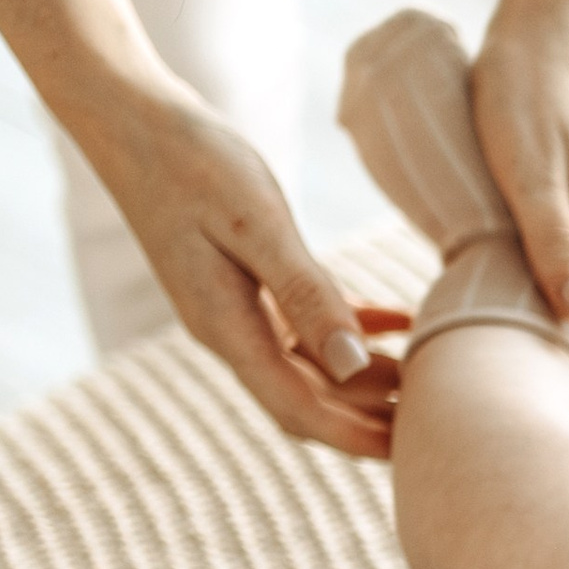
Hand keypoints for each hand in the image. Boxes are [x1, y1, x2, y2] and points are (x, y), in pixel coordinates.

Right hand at [86, 84, 401, 459]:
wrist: (131, 117)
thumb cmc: (193, 160)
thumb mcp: (257, 224)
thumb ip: (306, 295)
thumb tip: (353, 364)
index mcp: (226, 327)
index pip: (297, 409)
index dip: (355, 437)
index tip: (412, 451)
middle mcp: (227, 330)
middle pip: (305, 400)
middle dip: (365, 420)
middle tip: (437, 425)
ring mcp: (231, 309)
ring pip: (307, 367)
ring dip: (363, 378)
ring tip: (430, 376)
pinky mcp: (240, 284)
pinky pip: (301, 326)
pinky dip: (348, 328)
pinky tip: (397, 322)